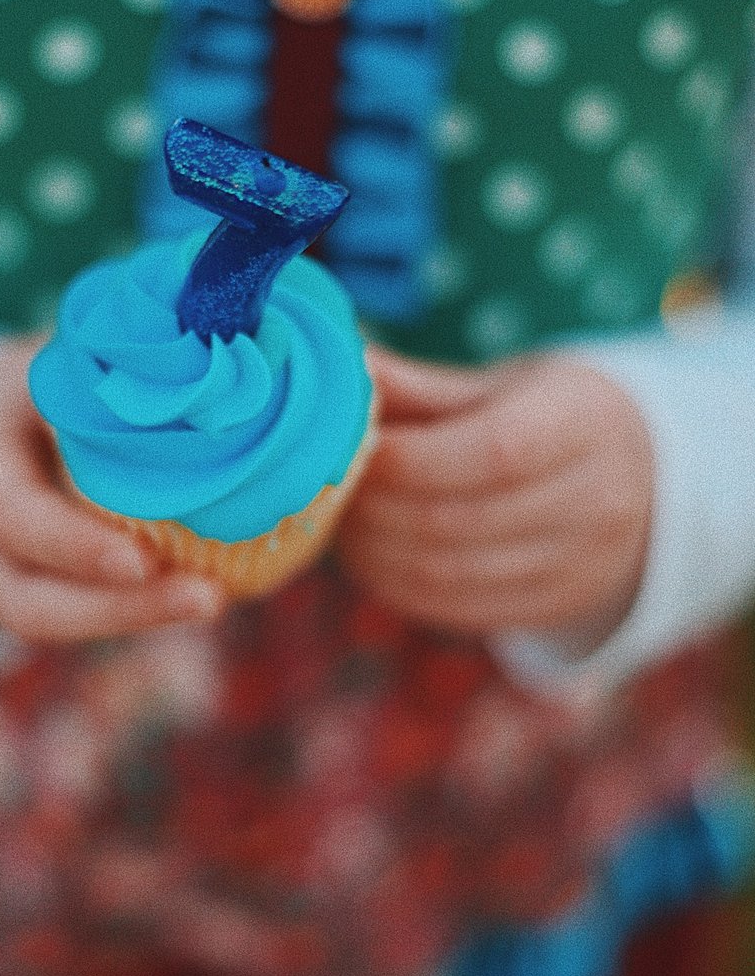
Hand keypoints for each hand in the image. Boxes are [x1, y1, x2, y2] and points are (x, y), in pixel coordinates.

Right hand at [0, 342, 224, 644]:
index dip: (75, 546)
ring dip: (138, 617)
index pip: (14, 517)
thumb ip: (94, 384)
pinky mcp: (24, 600)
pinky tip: (199, 595)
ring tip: (212, 599)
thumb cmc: (14, 401)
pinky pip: (77, 616)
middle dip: (121, 607)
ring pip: (55, 621)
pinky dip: (138, 610)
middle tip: (208, 596)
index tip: (143, 561)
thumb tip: (194, 373)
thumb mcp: (37, 378)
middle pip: (31, 600)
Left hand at [338, 347, 653, 640]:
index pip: (490, 452)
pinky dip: (397, 585)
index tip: (355, 445)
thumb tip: (347, 365)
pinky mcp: (552, 610)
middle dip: (375, 507)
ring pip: (447, 573)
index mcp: (587, 423)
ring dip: (374, 551)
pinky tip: (372, 555)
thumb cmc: (554, 420)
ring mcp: (578, 565)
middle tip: (331, 486)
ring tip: (344, 520)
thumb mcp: (507, 387)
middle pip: (456, 520)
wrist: (645, 484)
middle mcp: (596, 501)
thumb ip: (423, 386)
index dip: (407, 457)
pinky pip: (455, 609)